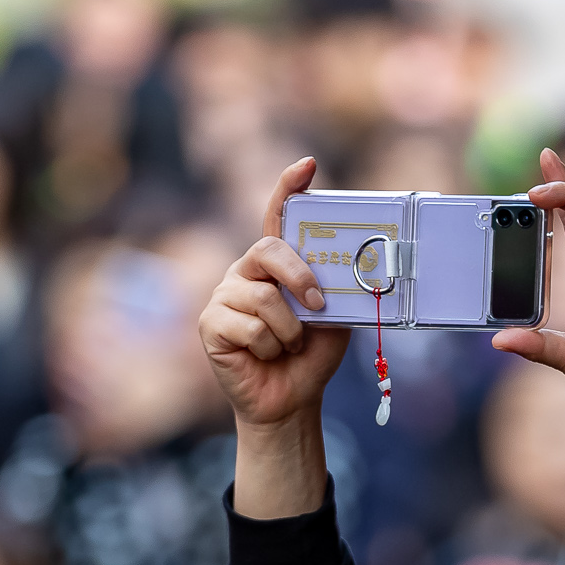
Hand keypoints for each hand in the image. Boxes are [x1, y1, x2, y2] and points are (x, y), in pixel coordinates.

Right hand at [203, 158, 348, 518]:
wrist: (290, 399)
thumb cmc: (311, 353)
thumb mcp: (335, 316)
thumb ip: (336, 289)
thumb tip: (354, 270)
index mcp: (277, 263)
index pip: (279, 216)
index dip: (289, 188)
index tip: (308, 166)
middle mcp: (246, 271)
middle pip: (269, 251)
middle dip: (300, 277)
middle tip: (318, 305)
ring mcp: (224, 295)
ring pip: (263, 300)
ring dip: (289, 331)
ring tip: (288, 347)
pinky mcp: (211, 324)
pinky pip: (250, 327)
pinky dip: (270, 348)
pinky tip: (266, 357)